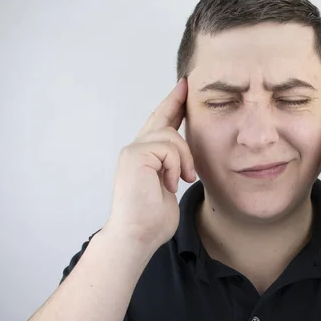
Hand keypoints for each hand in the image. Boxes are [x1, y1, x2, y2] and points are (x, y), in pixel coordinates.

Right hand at [103, 78, 196, 249]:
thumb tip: (186, 161)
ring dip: (185, 159)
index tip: (183, 90)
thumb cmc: (152, 219)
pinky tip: (171, 184)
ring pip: (171, 135)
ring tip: (184, 180)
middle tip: (187, 84)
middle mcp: (136, 150)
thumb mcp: (170, 187)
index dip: (171, 106)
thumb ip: (173, 168)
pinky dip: (177, 166)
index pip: (160, 125)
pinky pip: (169, 147)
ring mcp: (133, 151)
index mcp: (145, 157)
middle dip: (175, 100)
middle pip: (160, 117)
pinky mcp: (135, 155)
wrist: (137, 236)